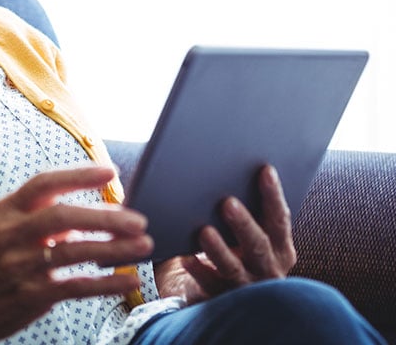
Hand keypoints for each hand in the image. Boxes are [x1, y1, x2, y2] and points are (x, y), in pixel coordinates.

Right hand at [0, 165, 153, 343]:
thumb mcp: (9, 227)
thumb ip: (46, 215)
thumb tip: (102, 207)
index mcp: (7, 210)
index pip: (45, 183)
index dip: (79, 176)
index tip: (111, 174)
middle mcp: (11, 234)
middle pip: (63, 216)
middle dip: (105, 216)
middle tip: (138, 220)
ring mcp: (20, 265)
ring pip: (75, 252)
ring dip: (115, 248)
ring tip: (142, 245)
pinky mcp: (32, 295)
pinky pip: (77, 287)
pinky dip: (107, 283)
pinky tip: (129, 280)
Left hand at [156, 165, 296, 303]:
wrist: (229, 294)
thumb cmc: (239, 249)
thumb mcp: (251, 232)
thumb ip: (249, 210)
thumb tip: (230, 166)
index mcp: (280, 247)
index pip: (280, 219)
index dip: (274, 195)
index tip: (265, 169)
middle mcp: (270, 269)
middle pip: (259, 245)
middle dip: (244, 224)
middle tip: (227, 202)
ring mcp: (248, 287)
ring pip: (234, 269)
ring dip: (219, 249)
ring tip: (203, 231)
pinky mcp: (225, 299)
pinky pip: (210, 286)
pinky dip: (199, 271)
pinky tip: (186, 258)